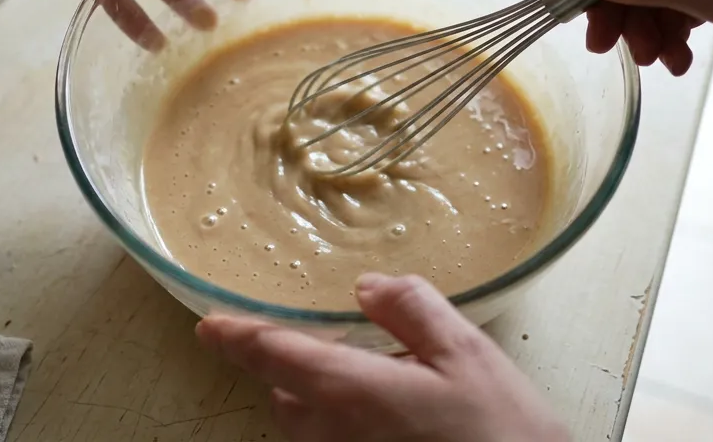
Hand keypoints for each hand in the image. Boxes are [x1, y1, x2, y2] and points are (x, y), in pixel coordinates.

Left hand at [196, 274, 570, 441]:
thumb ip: (411, 309)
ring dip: (326, 401)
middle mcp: (335, 436)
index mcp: (352, 392)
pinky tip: (399, 420)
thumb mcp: (467, 352)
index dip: (238, 337)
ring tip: (382, 385)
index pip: (275, 356)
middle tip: (347, 348)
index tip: (209, 326)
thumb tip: (368, 286)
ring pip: (310, 427)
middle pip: (289, 395)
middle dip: (303, 369)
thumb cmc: (502, 431)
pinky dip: (348, 426)